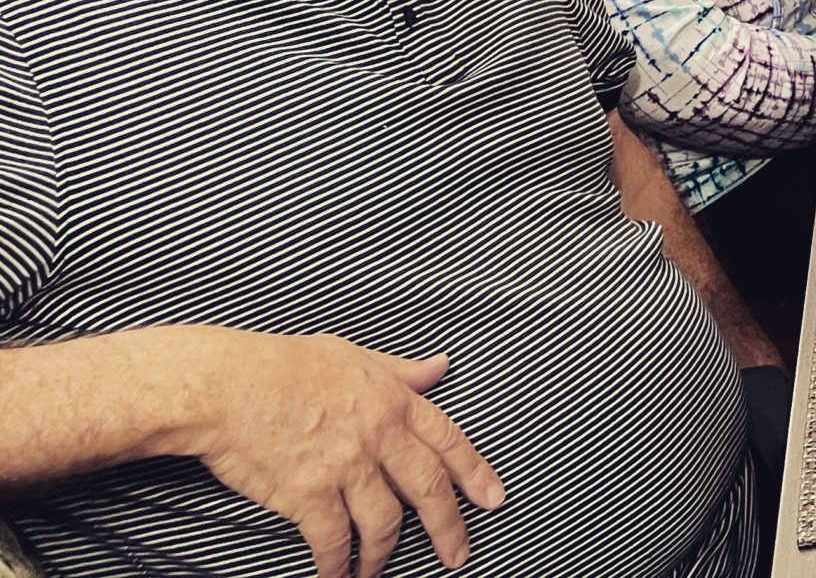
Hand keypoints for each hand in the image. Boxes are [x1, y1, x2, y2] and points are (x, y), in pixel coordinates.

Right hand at [165, 329, 502, 577]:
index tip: (493, 498)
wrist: (225, 384)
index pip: (449, 441)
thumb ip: (400, 370)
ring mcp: (346, 466)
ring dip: (382, 554)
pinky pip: (333, 540)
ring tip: (376, 570)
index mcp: (393, 400)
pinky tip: (336, 573)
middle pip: (428, 489)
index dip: (475, 472)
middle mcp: (378, 434)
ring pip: (384, 523)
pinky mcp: (308, 494)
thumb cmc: (282, 364)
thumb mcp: (352, 354)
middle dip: (448, 527)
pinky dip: (337, 563)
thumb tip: (440, 368)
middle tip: (457, 554)